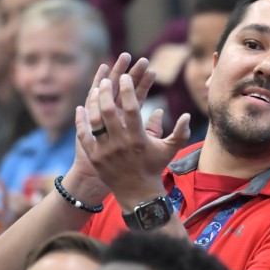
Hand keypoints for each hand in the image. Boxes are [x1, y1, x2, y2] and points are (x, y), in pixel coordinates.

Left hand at [76, 68, 190, 210]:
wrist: (138, 193)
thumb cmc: (154, 167)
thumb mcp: (169, 150)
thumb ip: (180, 132)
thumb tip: (187, 115)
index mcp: (139, 139)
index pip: (132, 109)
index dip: (128, 90)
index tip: (125, 77)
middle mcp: (121, 143)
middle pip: (109, 111)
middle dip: (107, 92)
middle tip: (108, 80)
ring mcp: (106, 151)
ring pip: (95, 121)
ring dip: (94, 103)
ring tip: (97, 90)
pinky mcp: (94, 157)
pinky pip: (84, 135)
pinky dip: (81, 121)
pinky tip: (82, 109)